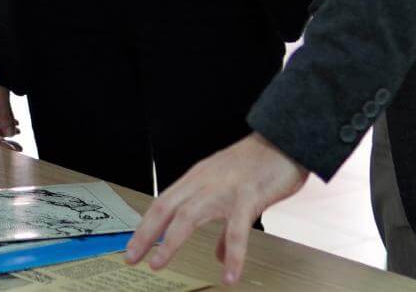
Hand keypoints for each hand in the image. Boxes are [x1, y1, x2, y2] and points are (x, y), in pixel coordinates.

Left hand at [125, 133, 307, 284]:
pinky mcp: (248, 196)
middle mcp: (204, 182)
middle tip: (131, 256)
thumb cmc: (258, 165)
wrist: (284, 140)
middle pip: (165, 208)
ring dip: (170, 242)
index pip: (162, 203)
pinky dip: (231, 254)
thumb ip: (222, 226)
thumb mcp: (231, 191)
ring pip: (188, 216)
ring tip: (158, 264)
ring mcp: (223, 189)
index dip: (145, 225)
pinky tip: (228, 274)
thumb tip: (217, 255)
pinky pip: (236, 230)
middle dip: (145, 234)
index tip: (133, 246)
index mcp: (197, 179)